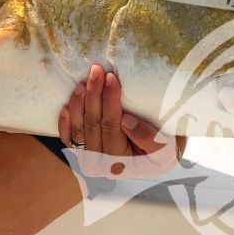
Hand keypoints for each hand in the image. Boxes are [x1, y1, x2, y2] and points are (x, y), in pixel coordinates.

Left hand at [58, 63, 185, 178]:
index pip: (112, 126)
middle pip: (93, 124)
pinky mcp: (81, 152)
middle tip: (97, 70)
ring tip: (85, 80)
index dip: (109, 100)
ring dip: (79, 102)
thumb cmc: (166, 148)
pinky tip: (66, 104)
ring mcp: (89, 159)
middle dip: (94, 94)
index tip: (112, 78)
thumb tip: (126, 121)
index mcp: (123, 163)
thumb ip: (151, 139)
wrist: (160, 153)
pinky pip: (68, 137)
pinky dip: (65, 122)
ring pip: (78, 128)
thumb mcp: (168, 148)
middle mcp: (102, 164)